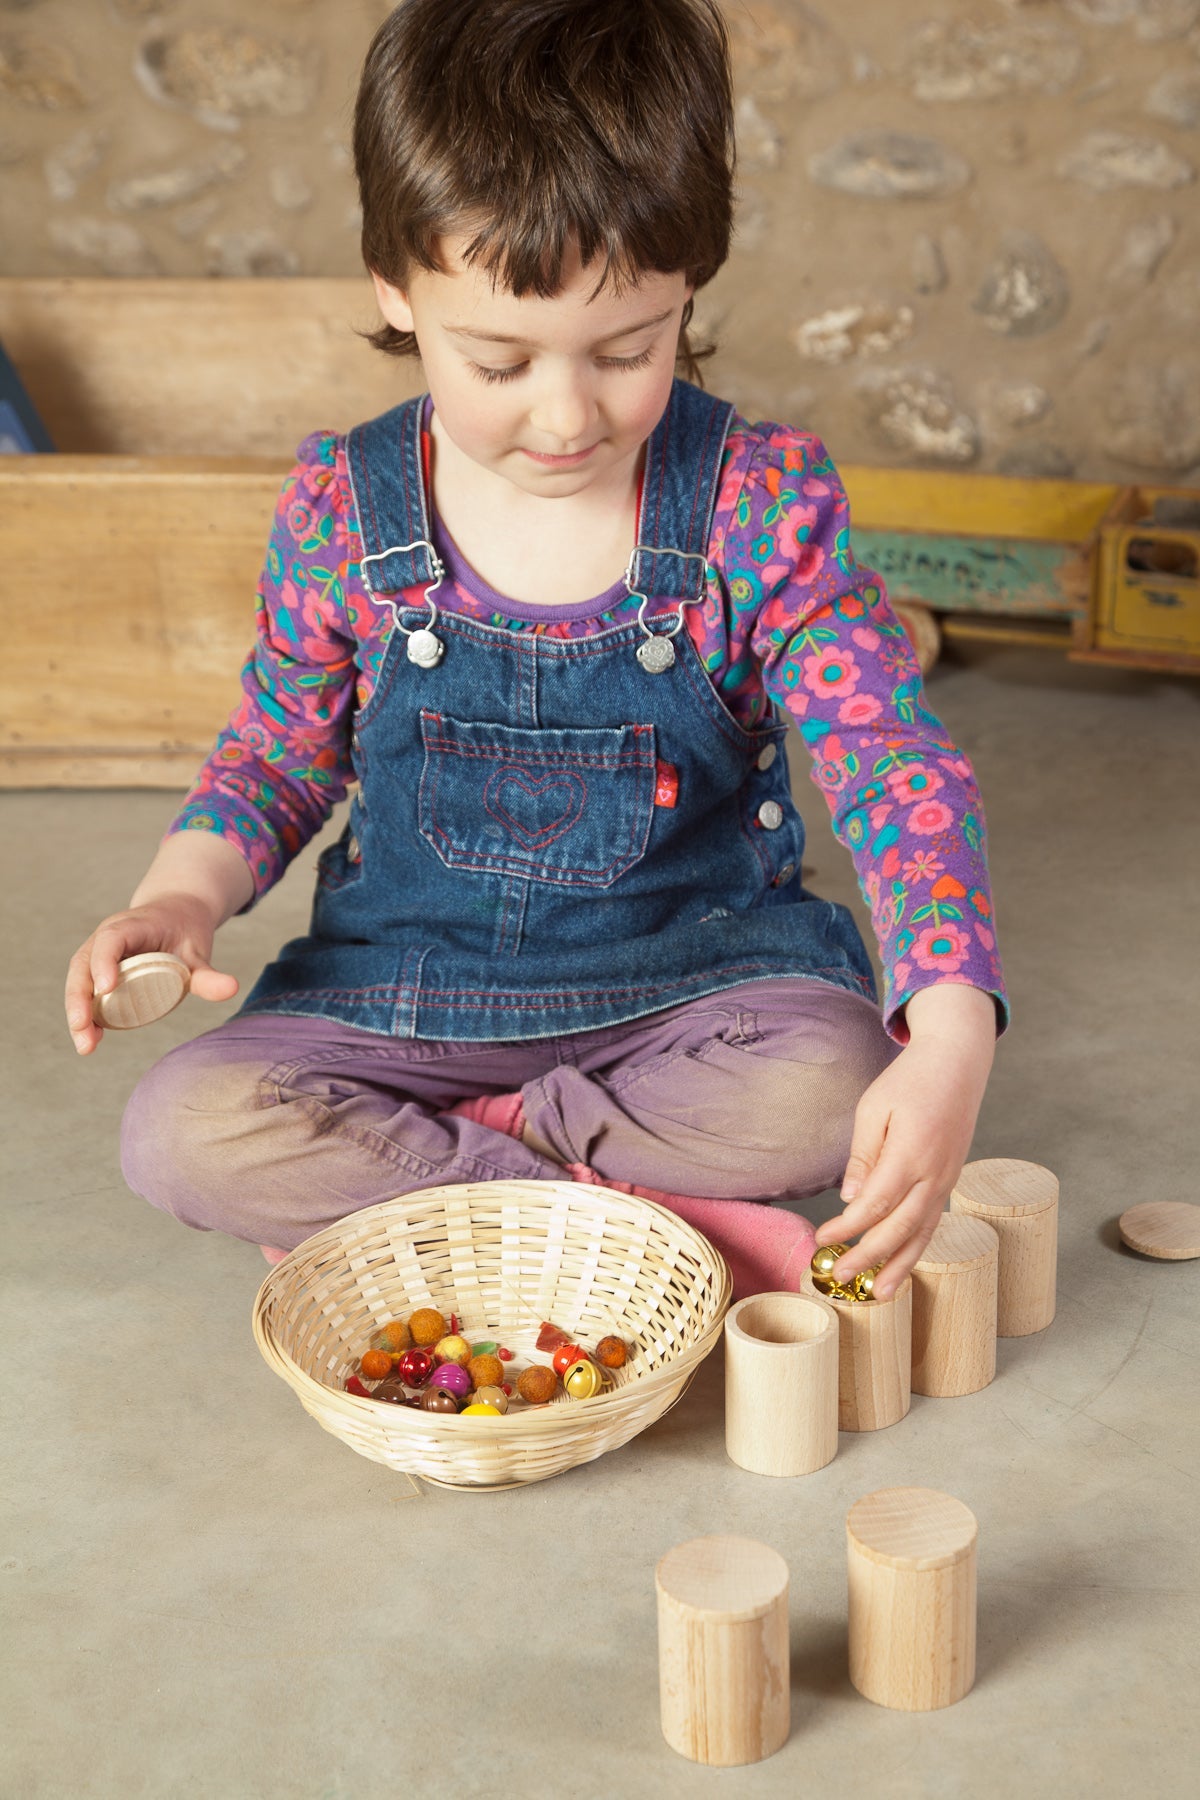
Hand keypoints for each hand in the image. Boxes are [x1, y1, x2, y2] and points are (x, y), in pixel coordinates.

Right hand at [65, 896, 239, 1055]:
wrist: (176, 913)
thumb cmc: (186, 931)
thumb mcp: (198, 950)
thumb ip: (208, 973)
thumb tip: (231, 989)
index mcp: (132, 925)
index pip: (111, 939)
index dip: (105, 962)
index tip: (106, 988)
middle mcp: (108, 937)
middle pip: (83, 964)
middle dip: (80, 998)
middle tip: (84, 1028)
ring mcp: (98, 952)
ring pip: (79, 980)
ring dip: (78, 1012)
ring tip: (86, 1045)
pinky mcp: (98, 969)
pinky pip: (85, 990)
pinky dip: (85, 1013)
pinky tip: (91, 1038)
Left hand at [814, 985, 996, 1299]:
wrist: (958, 1063)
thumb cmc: (910, 1080)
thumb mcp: (874, 1107)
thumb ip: (864, 1156)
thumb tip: (851, 1199)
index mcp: (912, 1152)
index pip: (876, 1203)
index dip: (848, 1227)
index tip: (823, 1239)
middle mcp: (935, 1173)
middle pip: (900, 1227)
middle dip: (869, 1256)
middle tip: (840, 1276)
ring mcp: (948, 1180)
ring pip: (923, 1233)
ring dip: (901, 1266)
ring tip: (880, 1295)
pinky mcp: (951, 1181)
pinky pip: (933, 1221)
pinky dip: (917, 1247)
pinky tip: (901, 1265)